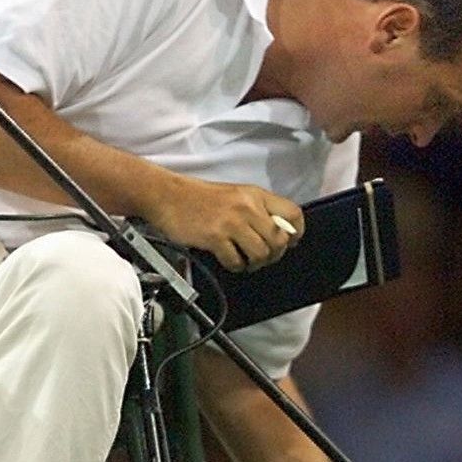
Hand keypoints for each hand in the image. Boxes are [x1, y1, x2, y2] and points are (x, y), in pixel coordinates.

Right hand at [145, 180, 304, 271]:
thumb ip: (258, 210)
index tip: (290, 242)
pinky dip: (235, 266)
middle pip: (279, 240)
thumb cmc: (199, 197)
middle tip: (262, 257)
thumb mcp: (236, 195)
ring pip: (261, 253)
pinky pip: (237, 261)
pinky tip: (229, 260)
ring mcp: (231, 222)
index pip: (293, 214)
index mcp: (255, 195)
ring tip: (246, 261)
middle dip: (274, 255)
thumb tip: (280, 233)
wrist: (166, 195)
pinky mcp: (215, 236)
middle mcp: (247, 206)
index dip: (296, 233)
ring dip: (255, 263)